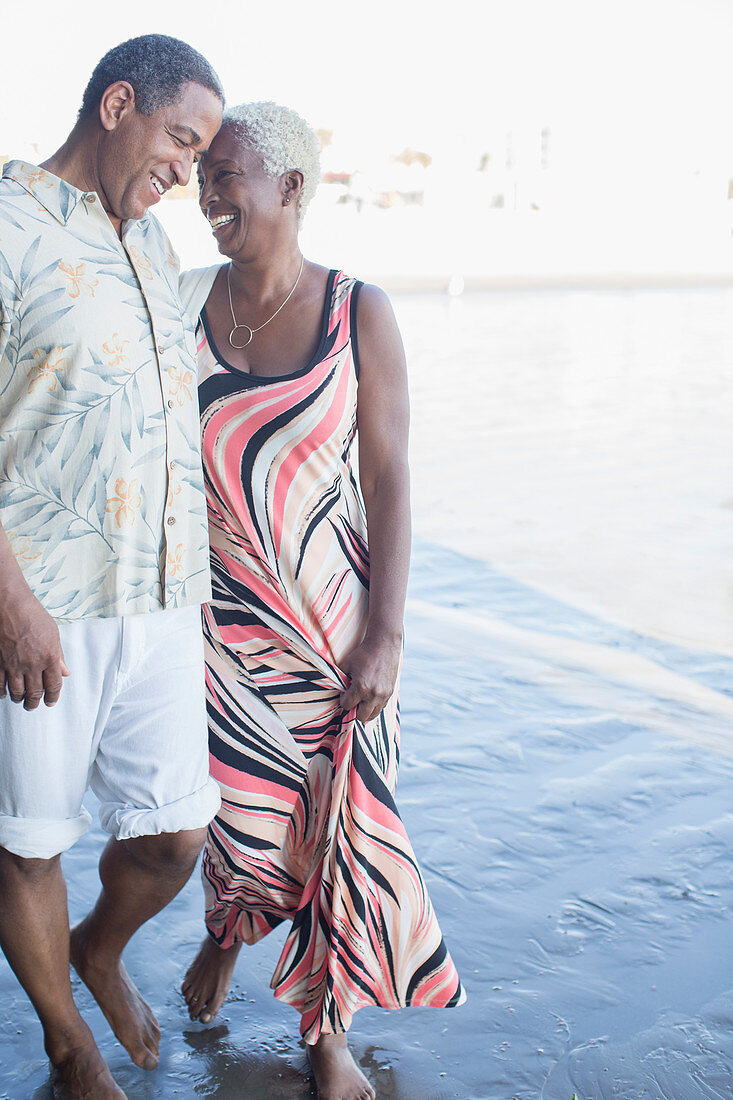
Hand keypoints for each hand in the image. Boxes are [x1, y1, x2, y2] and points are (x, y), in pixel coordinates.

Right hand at [0, 588, 69, 709]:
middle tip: (34, 706)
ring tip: (21, 701)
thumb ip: (58, 655)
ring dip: (20, 699)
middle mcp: (32, 664)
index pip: (53, 685)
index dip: (53, 696)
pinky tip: (4, 694)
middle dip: (35, 702)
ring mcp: (14, 664)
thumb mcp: (53, 633)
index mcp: (49, 657)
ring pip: (17, 691)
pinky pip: (0, 683)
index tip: (51, 702)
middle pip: (35, 692)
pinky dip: (2, 692)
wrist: (9, 605)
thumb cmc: (32, 614)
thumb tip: (65, 672)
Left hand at [339, 635, 400, 722]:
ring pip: (372, 715)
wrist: (383, 645)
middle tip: (353, 698)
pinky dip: (374, 706)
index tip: (344, 692)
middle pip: (360, 716)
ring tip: (362, 700)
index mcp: (361, 687)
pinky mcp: (390, 693)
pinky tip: (370, 697)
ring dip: (365, 710)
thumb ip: (339, 679)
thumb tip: (337, 689)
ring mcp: (383, 695)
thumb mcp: (345, 664)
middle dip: (354, 709)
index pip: (347, 706)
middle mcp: (373, 694)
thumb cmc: (363, 654)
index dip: (343, 700)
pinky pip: (381, 708)